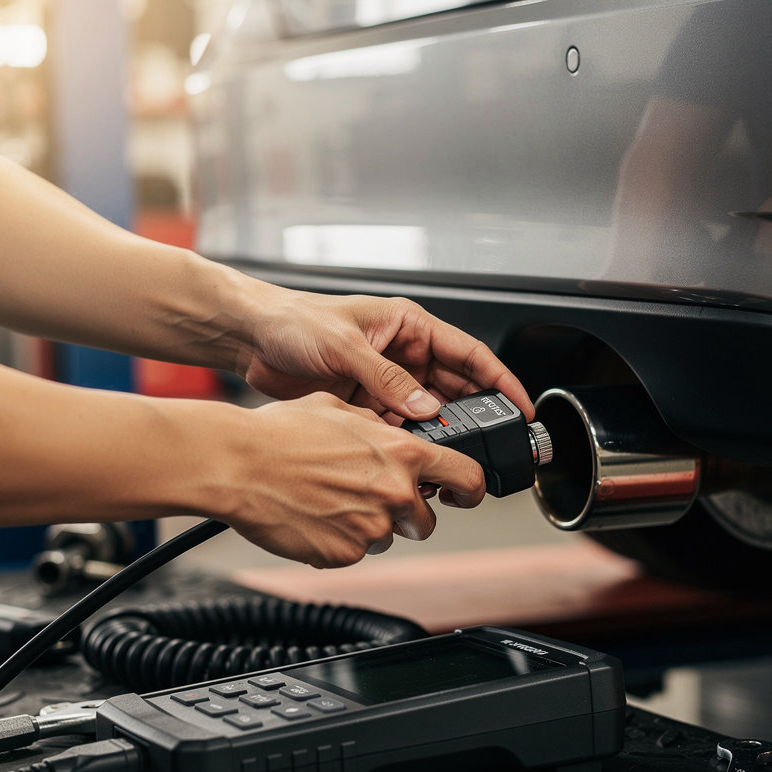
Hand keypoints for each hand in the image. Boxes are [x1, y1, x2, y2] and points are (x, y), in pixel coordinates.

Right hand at [220, 393, 485, 566]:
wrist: (238, 465)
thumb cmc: (280, 433)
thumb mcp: (341, 409)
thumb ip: (379, 426)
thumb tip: (391, 432)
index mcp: (403, 453)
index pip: (468, 477)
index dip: (471, 489)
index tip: (464, 495)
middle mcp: (396, 492)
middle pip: (426, 520)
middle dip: (406, 513)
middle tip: (369, 497)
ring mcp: (372, 527)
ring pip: (388, 536)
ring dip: (369, 525)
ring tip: (331, 501)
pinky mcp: (345, 554)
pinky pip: (355, 552)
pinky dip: (339, 541)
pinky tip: (314, 517)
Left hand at [239, 288, 533, 422]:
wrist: (251, 337)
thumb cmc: (295, 320)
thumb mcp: (346, 345)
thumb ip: (387, 380)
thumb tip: (424, 407)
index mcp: (409, 326)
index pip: (469, 353)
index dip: (500, 380)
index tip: (520, 406)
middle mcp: (402, 352)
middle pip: (452, 387)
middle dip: (469, 414)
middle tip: (484, 441)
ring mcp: (384, 380)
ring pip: (424, 411)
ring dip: (431, 431)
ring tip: (439, 451)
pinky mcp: (365, 401)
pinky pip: (395, 424)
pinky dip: (401, 439)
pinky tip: (403, 450)